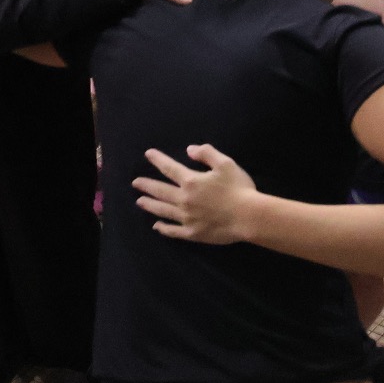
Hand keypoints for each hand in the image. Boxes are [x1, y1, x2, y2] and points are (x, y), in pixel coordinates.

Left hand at [133, 144, 259, 242]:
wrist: (248, 216)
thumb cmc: (238, 188)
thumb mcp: (226, 163)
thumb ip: (207, 154)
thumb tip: (189, 149)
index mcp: (191, 181)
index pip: (170, 168)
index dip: (158, 160)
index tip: (148, 154)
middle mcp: (184, 199)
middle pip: (161, 191)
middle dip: (147, 185)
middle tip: (135, 183)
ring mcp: (186, 218)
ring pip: (163, 210)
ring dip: (150, 205)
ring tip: (140, 202)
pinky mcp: (192, 233)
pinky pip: (173, 231)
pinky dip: (163, 228)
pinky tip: (156, 226)